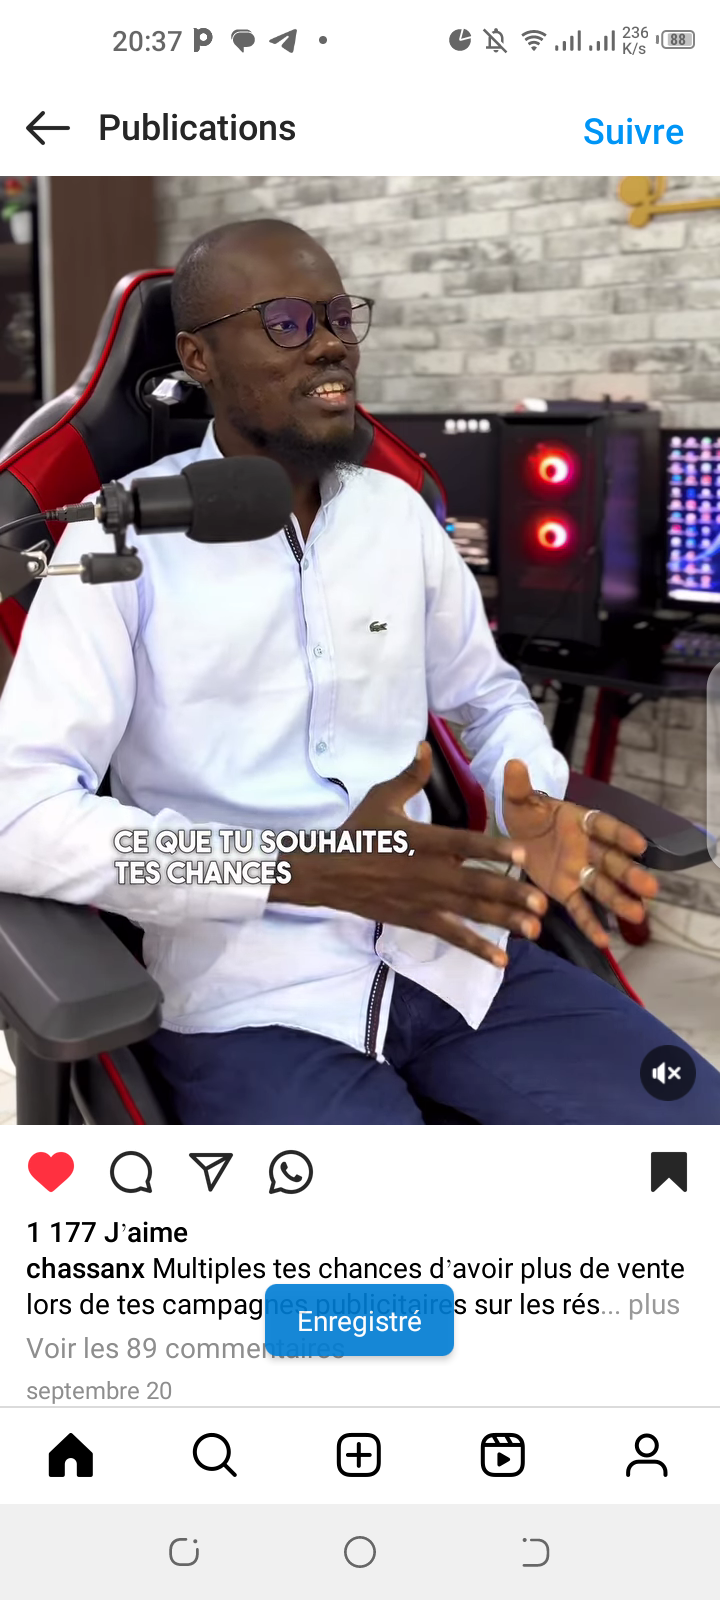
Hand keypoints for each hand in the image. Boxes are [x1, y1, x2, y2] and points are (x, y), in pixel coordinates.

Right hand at [269, 742, 547, 966]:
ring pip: (470, 912)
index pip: (464, 844)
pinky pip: (452, 935)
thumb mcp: (382, 798)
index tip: (522, 855)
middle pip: (476, 884)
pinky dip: (476, 948)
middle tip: (542, 903)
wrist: (328, 872)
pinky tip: (501, 960)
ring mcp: (425, 899)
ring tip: (533, 929)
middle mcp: (429, 872)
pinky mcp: (418, 919)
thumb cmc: (358, 833)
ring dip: (504, 921)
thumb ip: (410, 776)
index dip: (493, 849)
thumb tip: (425, 746)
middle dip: (511, 894)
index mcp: (423, 840)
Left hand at [501, 759, 658, 947]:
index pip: (605, 827)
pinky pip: (580, 908)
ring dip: (619, 900)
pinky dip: (590, 924)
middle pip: (611, 862)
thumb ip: (519, 787)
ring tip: (638, 915)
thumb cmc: (526, 814)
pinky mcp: (566, 890)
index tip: (640, 846)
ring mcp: (579, 871)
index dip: (622, 836)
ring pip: (602, 886)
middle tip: (650, 888)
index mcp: (580, 821)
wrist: (516, 835)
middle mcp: (586, 847)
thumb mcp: (519, 800)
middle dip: (629, 874)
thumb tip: (514, 763)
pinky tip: (605, 941)